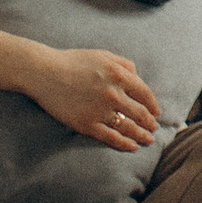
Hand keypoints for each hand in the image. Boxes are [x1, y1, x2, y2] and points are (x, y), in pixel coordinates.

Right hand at [28, 49, 161, 148]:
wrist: (45, 73)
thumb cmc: (74, 61)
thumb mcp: (103, 55)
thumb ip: (124, 64)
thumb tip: (137, 77)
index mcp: (119, 75)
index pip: (144, 94)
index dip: (152, 105)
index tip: (156, 112)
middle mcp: (113, 94)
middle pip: (139, 113)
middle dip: (149, 123)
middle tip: (154, 129)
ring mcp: (100, 110)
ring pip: (128, 127)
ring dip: (141, 136)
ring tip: (148, 141)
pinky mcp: (86, 124)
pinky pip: (110, 137)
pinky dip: (124, 144)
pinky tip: (132, 147)